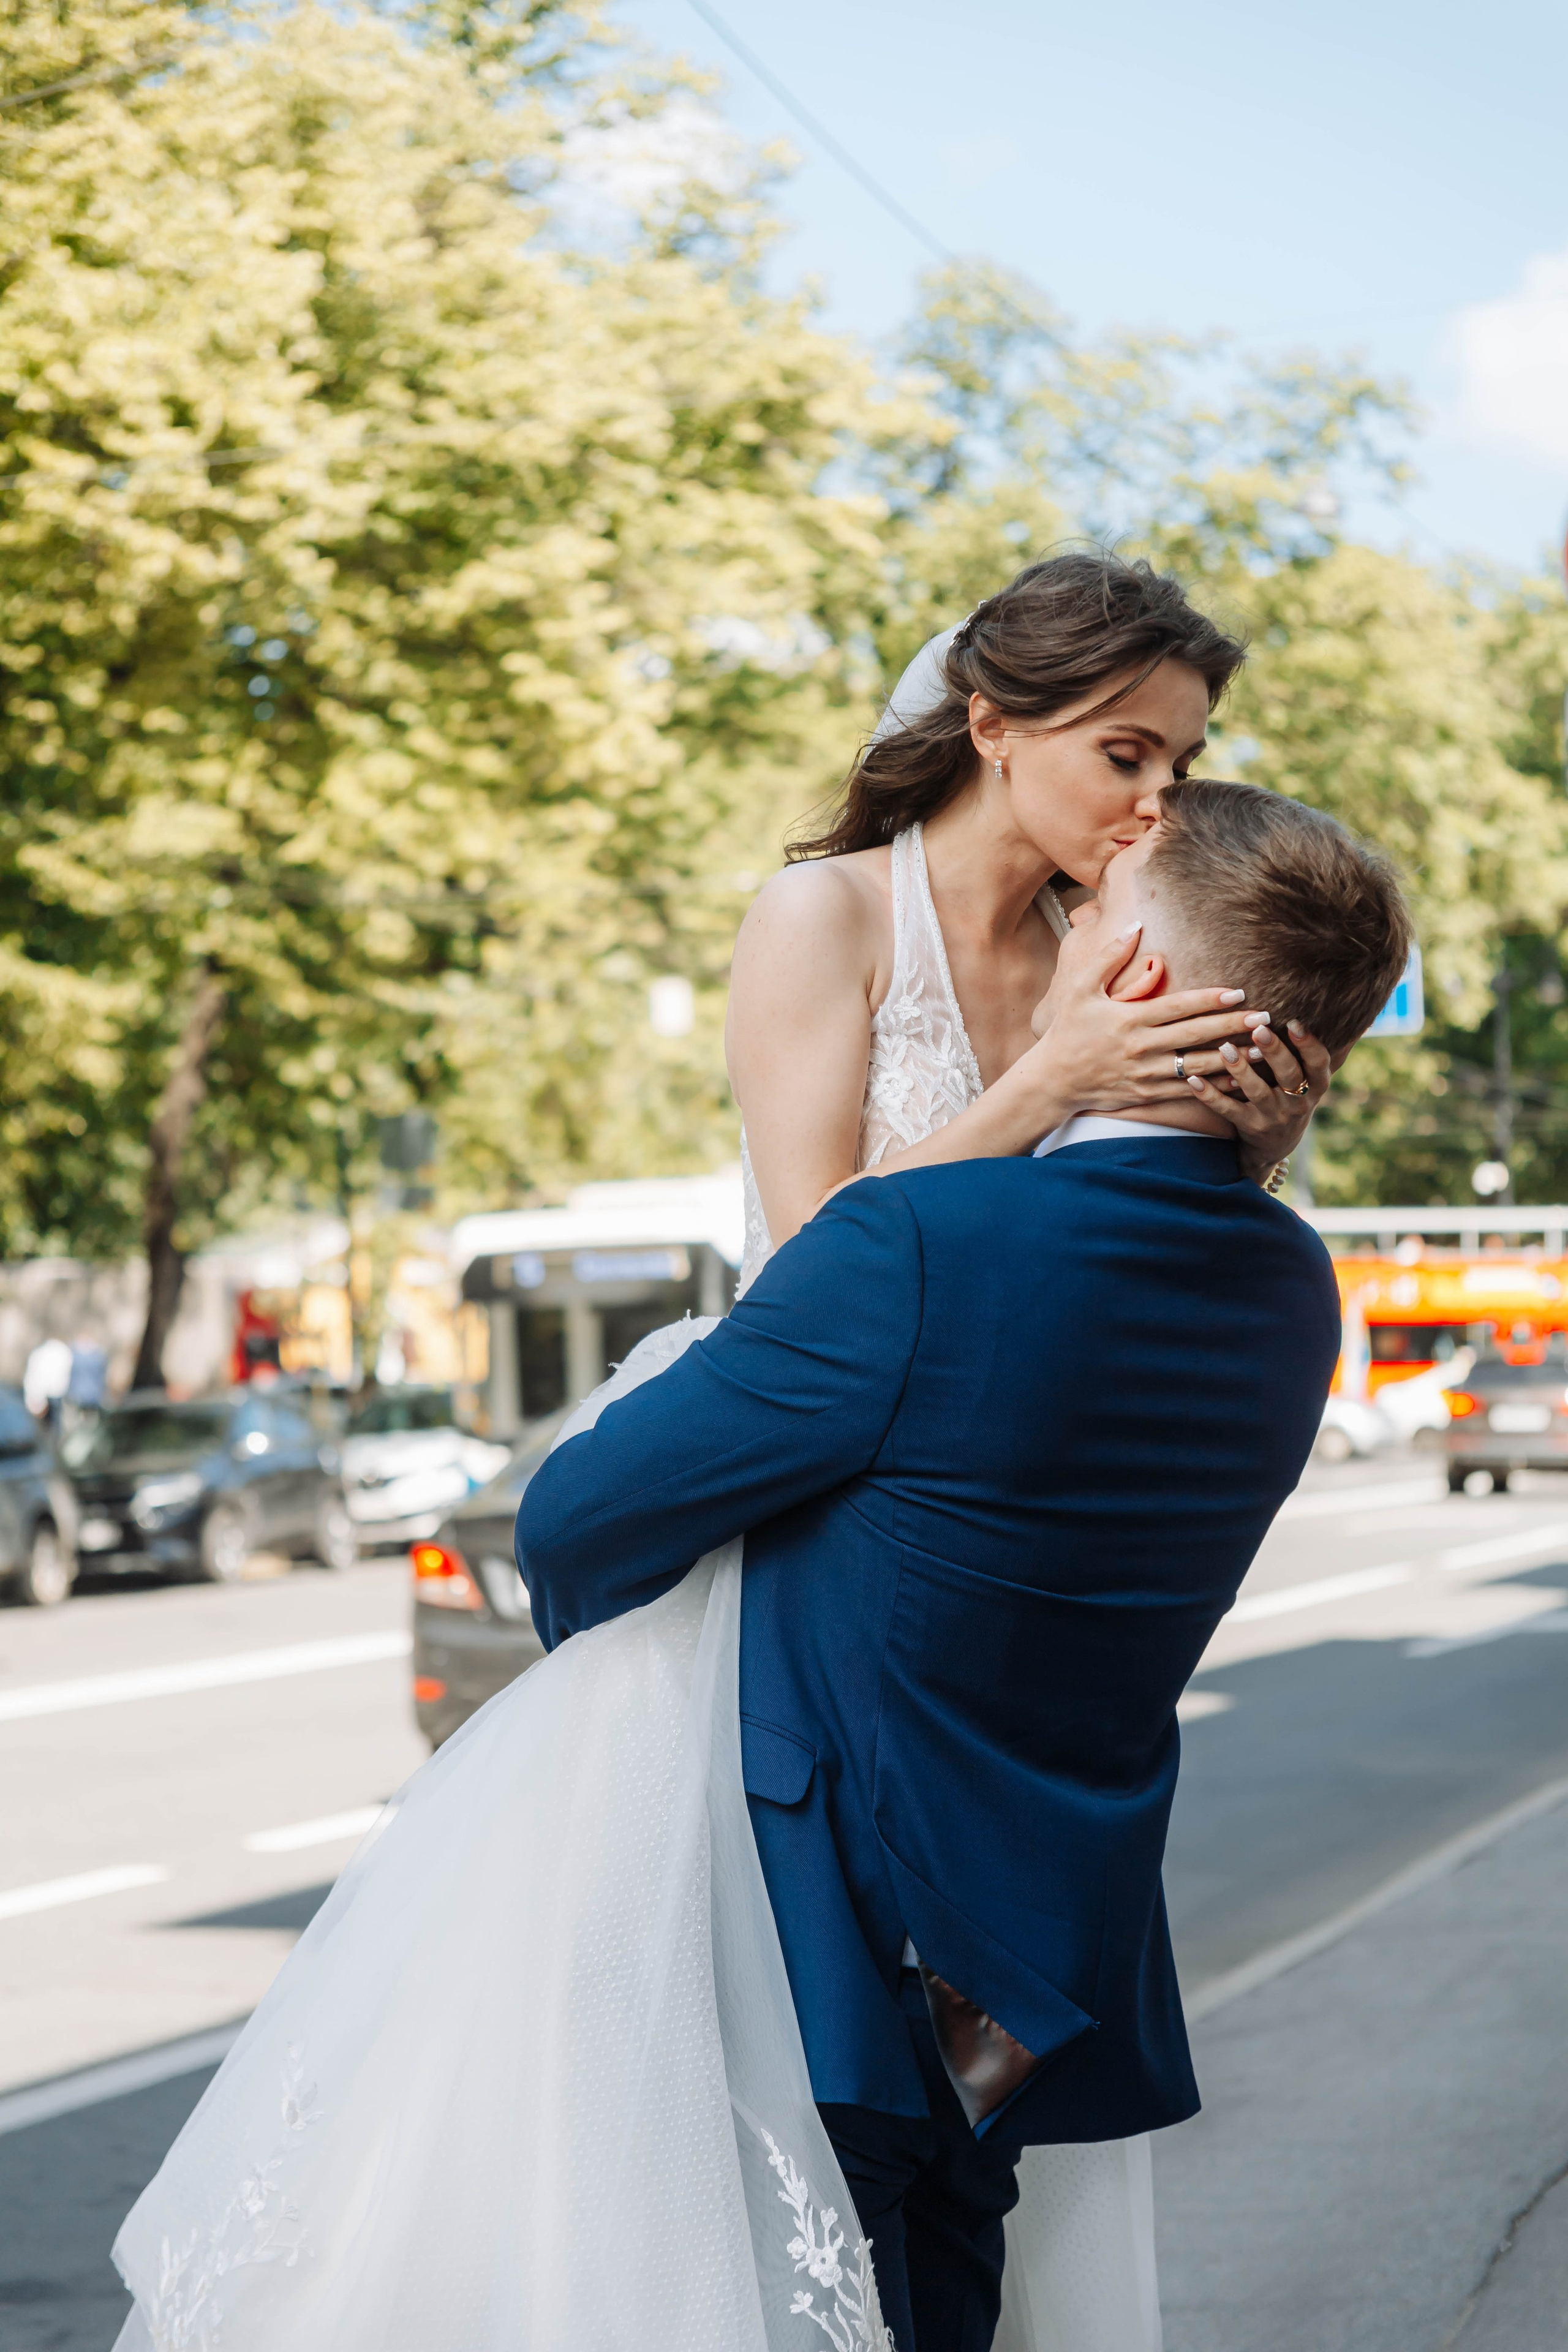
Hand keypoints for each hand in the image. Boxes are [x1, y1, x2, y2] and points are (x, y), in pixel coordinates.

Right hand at [1019, 919, 1269, 1119]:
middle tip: (1266, 1018)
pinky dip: (1214, 1085)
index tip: (1239, 993)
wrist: (1052, 1081)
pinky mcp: (1147, 1095)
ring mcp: (1145, 1074)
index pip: (1178, 1006)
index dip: (1210, 1000)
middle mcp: (1141, 1047)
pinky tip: (1239, 1078)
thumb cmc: (1068, 1030)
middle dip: (1233, 1026)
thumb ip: (1108, 956)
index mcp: (1129, 1018)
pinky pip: (1186, 1091)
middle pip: (1196, 1035)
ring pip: (1197, 1065)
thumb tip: (1135, 924)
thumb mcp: (1080, 988)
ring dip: (1232, 1057)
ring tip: (1263, 1048)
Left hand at [1181, 1019, 1332, 1183]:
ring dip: (1241, 1070)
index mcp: (1315, 1085)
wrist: (1276, 1145)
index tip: (1294, 1023)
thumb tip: (1290, 1005)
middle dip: (1274, 1052)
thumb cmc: (1289, 1096)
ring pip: (1257, 1092)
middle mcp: (1298, 1102)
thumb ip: (1300, 1052)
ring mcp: (1273, 1116)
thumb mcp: (1305, 1079)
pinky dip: (1210, 1095)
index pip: (1319, 1063)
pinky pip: (1227, 1110)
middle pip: (1289, 1075)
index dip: (1309, 1045)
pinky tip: (1194, 1079)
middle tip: (1258, 1028)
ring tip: (1225, 1048)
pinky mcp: (1249, 1127)